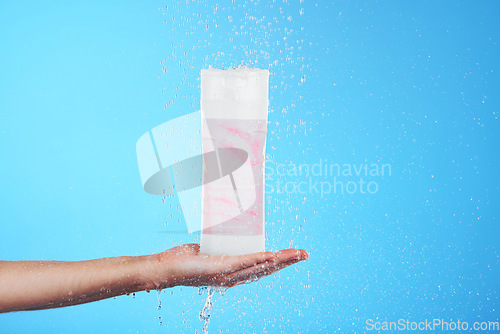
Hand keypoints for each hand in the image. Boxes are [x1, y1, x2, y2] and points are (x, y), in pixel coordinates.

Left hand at [151, 244, 308, 288]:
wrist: (166, 269)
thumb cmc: (185, 260)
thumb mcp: (208, 251)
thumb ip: (219, 246)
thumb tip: (224, 232)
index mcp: (234, 273)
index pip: (263, 268)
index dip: (281, 262)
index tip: (296, 255)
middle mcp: (234, 277)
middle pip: (267, 269)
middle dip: (288, 262)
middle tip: (305, 254)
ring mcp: (228, 273)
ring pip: (260, 266)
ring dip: (279, 260)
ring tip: (296, 254)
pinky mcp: (220, 267)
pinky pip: (242, 263)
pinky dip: (257, 259)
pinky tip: (270, 255)